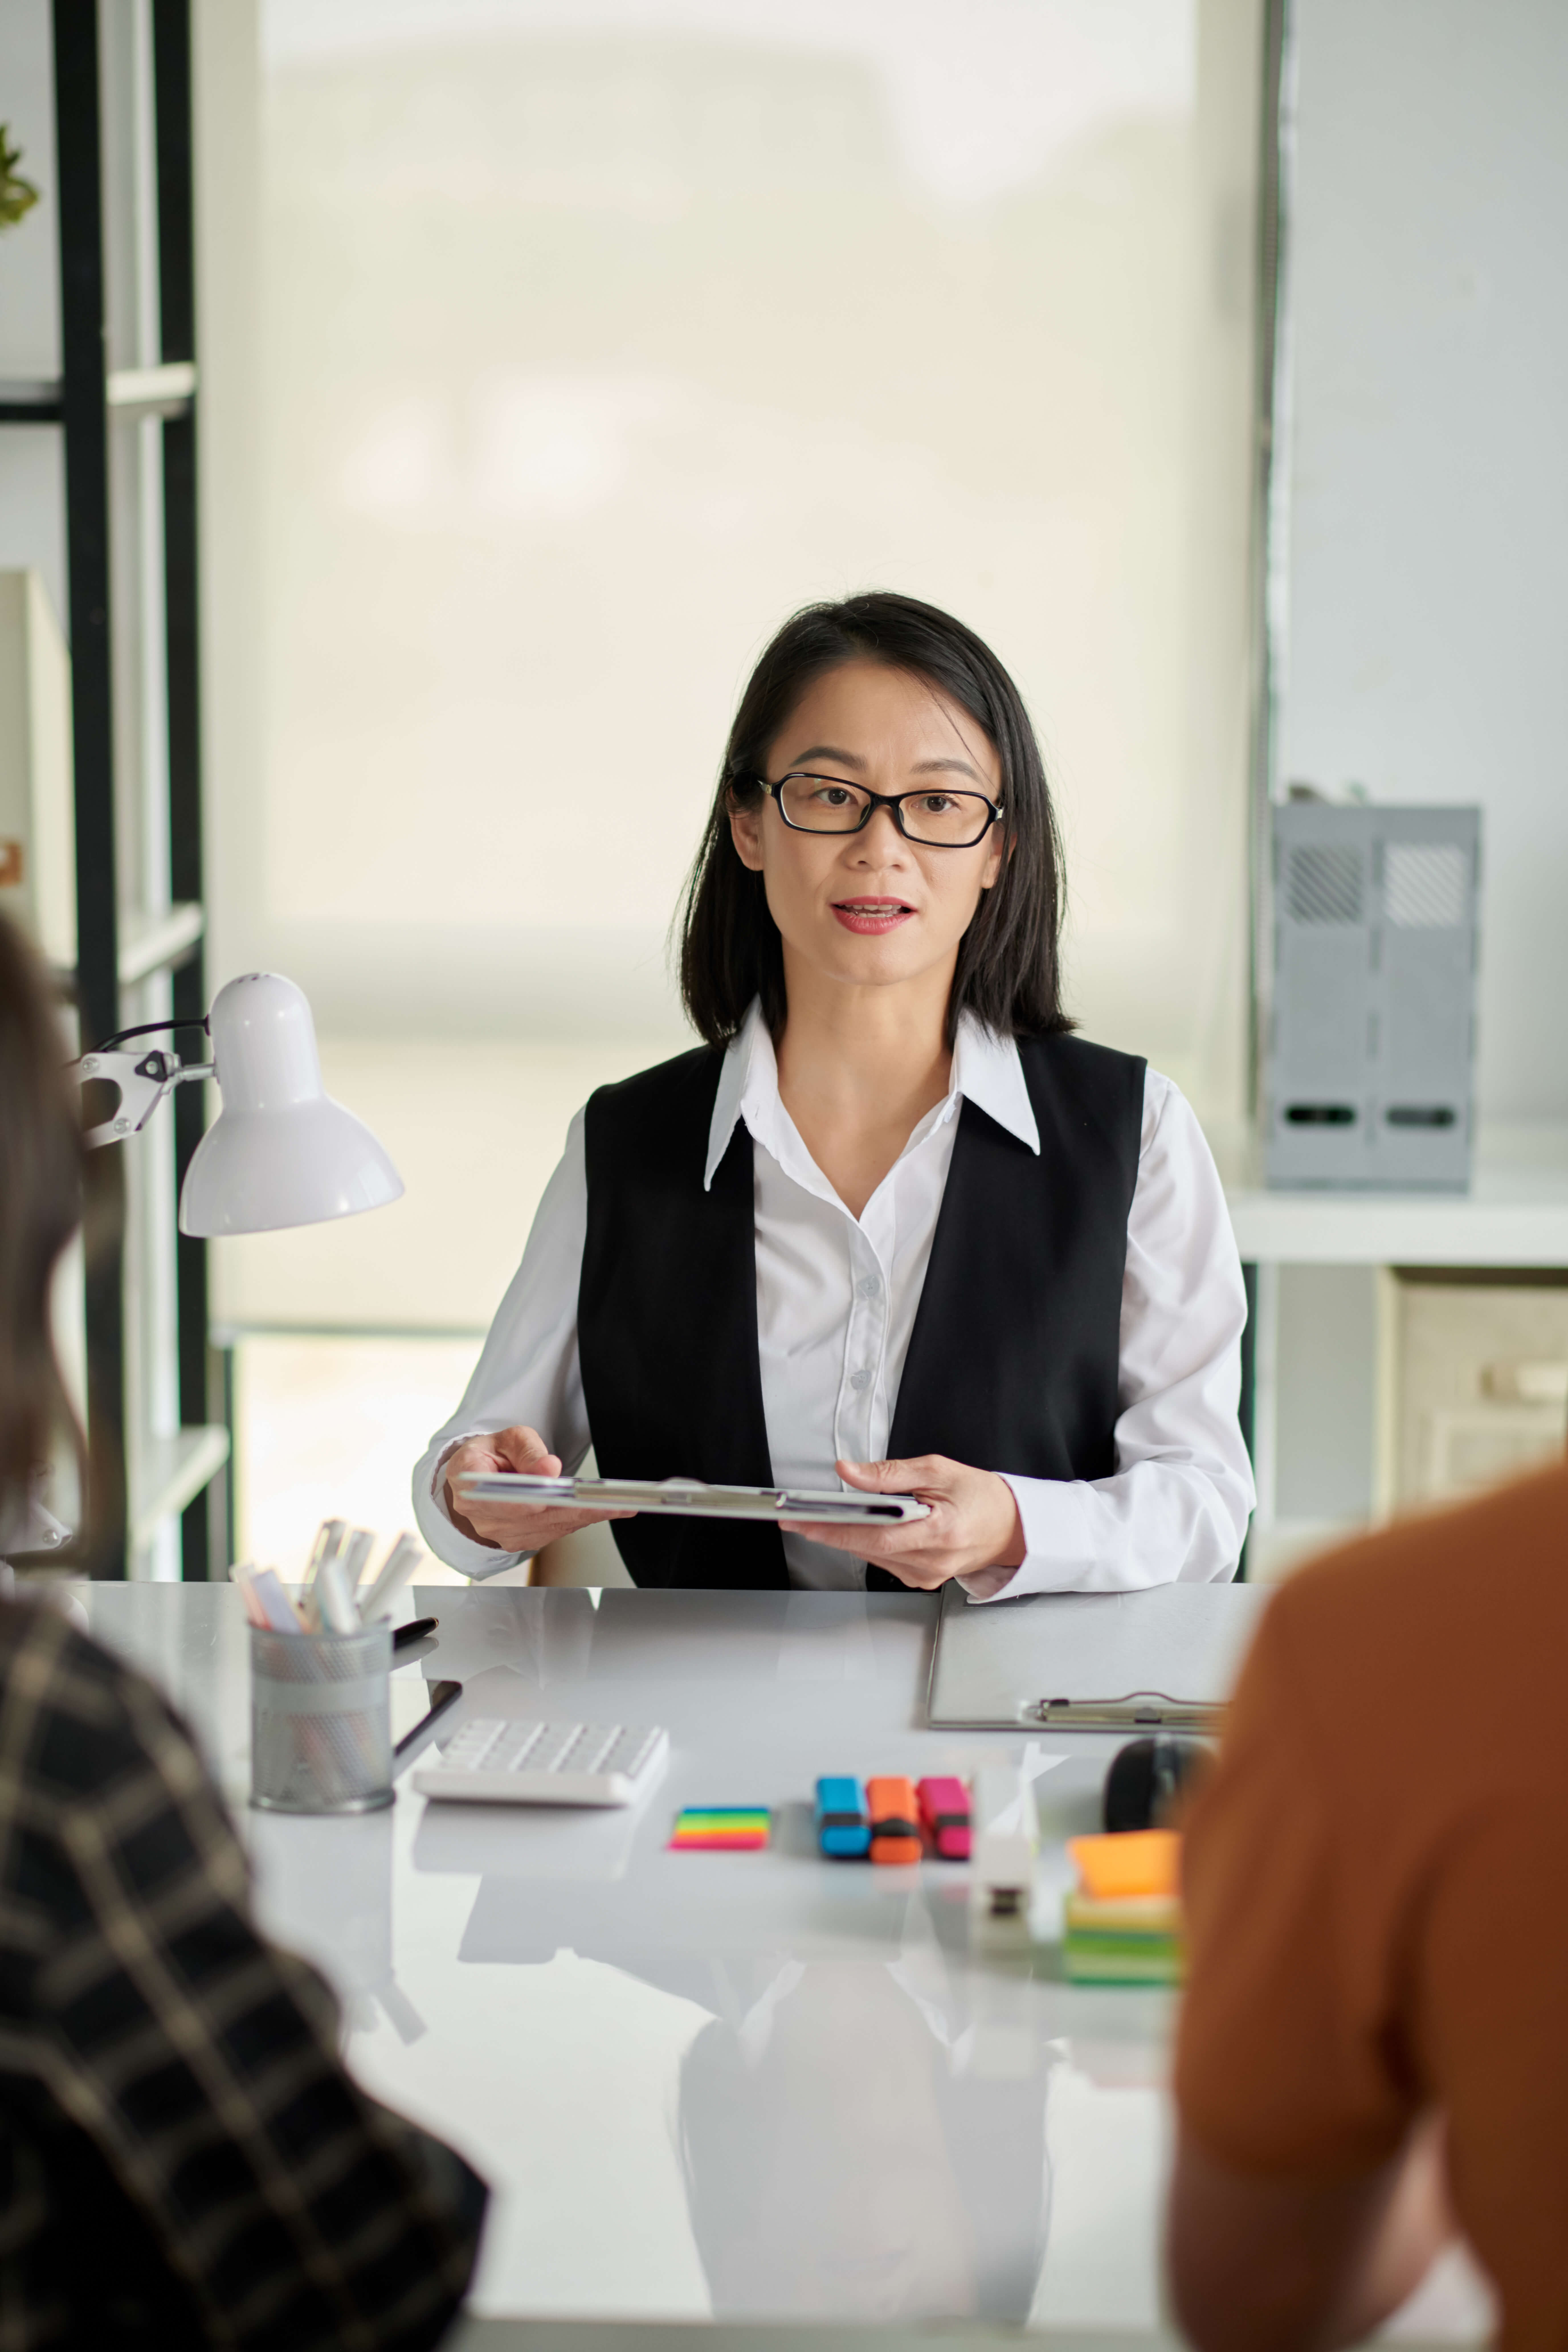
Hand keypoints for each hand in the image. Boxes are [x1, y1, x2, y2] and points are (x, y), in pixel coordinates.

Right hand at [442, 1426, 632, 1555]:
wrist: (478, 1478)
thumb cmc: (491, 1455)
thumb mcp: (506, 1438)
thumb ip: (527, 1450)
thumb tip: (549, 1468)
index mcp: (470, 1485)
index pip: (498, 1496)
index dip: (529, 1494)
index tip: (556, 1487)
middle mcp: (483, 1517)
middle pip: (534, 1514)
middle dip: (576, 1507)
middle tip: (614, 1500)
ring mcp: (501, 1533)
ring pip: (550, 1526)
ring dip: (586, 1515)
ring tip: (621, 1504)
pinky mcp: (520, 1541)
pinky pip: (554, 1532)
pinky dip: (580, 1520)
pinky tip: (603, 1510)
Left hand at [780, 1454, 1025, 1590]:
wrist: (1011, 1526)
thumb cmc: (981, 1497)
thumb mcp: (937, 1470)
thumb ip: (890, 1473)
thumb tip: (849, 1471)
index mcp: (939, 1532)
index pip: (875, 1534)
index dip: (835, 1528)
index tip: (805, 1519)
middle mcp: (932, 1561)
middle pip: (866, 1548)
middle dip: (828, 1531)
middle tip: (797, 1517)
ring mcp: (927, 1575)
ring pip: (872, 1557)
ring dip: (846, 1538)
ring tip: (823, 1519)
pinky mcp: (923, 1580)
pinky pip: (883, 1563)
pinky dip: (868, 1545)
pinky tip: (861, 1530)